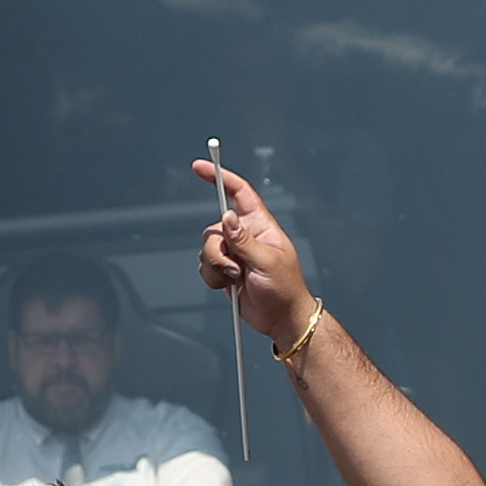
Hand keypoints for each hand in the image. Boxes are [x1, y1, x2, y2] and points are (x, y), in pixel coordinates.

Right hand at [191, 160, 310, 338]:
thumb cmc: (285, 289)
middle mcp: (245, 235)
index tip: (200, 166)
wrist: (280, 319)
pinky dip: (212, 278)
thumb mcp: (267, 262)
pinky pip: (205, 267)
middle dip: (217, 251)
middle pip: (214, 229)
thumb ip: (245, 240)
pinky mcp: (225, 270)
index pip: (240, 193)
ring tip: (235, 279)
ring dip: (216, 267)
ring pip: (206, 250)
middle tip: (233, 268)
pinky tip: (229, 286)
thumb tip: (228, 217)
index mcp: (261, 225)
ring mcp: (234, 253)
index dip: (221, 177)